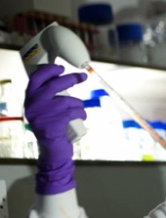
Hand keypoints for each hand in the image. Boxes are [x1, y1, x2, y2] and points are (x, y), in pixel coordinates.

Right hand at [24, 64, 86, 194]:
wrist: (53, 150)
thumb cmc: (52, 126)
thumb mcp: (45, 109)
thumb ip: (48, 96)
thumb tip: (63, 77)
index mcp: (30, 99)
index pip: (36, 78)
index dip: (49, 70)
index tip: (62, 68)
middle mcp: (33, 105)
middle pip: (55, 85)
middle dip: (71, 79)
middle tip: (82, 77)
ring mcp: (43, 115)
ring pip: (68, 100)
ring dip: (79, 104)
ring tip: (80, 110)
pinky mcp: (53, 124)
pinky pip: (74, 112)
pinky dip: (82, 113)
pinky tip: (82, 117)